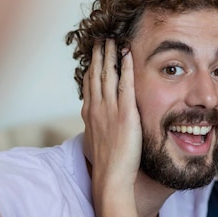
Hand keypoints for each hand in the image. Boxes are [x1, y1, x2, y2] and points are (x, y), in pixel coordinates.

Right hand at [82, 38, 141, 195]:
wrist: (110, 178)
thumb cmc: (106, 164)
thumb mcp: (95, 141)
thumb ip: (96, 128)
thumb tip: (96, 125)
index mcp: (90, 114)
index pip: (90, 84)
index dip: (92, 66)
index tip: (95, 53)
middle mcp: (97, 108)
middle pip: (96, 74)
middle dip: (99, 54)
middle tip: (101, 38)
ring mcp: (110, 110)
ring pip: (108, 75)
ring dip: (110, 55)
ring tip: (112, 40)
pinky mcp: (125, 114)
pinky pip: (126, 85)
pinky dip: (127, 67)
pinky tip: (128, 54)